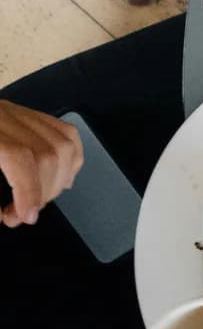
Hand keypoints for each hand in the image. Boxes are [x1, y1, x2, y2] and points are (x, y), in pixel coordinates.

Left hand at [0, 100, 82, 226]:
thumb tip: (3, 213)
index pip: (19, 156)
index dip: (28, 190)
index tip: (25, 216)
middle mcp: (1, 115)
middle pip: (47, 152)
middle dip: (43, 191)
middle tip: (22, 214)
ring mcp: (15, 112)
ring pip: (63, 143)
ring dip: (58, 179)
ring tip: (38, 199)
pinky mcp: (24, 114)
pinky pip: (64, 133)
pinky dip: (70, 159)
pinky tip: (57, 178)